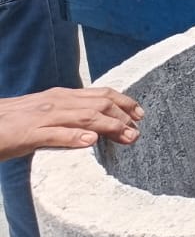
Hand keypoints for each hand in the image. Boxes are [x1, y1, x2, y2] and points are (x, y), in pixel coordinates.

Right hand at [0, 87, 142, 160]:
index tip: (140, 114)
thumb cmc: (12, 122)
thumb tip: (93, 127)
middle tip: (138, 131)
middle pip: (98, 105)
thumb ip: (67, 116)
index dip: (123, 102)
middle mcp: (56, 102)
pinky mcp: (27, 134)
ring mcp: (42, 117)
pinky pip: (54, 134)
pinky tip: (91, 142)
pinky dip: (74, 137)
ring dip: (109, 127)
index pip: (100, 95)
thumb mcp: (44, 113)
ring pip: (83, 117)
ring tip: (127, 136)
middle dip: (123, 116)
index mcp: (61, 96)